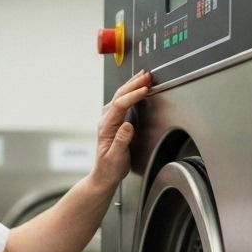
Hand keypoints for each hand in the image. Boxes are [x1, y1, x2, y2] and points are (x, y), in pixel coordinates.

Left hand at [91, 70, 152, 192]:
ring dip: (132, 85)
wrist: (104, 176)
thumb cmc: (109, 169)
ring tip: (143, 76)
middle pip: (119, 96)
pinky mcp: (115, 123)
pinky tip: (137, 89)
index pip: (120, 105)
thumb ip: (121, 141)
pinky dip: (131, 93)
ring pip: (120, 97)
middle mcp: (106, 121)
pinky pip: (123, 103)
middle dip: (133, 84)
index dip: (133, 96)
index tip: (145, 90)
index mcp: (106, 127)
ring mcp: (110, 121)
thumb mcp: (116, 158)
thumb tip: (127, 126)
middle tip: (147, 75)